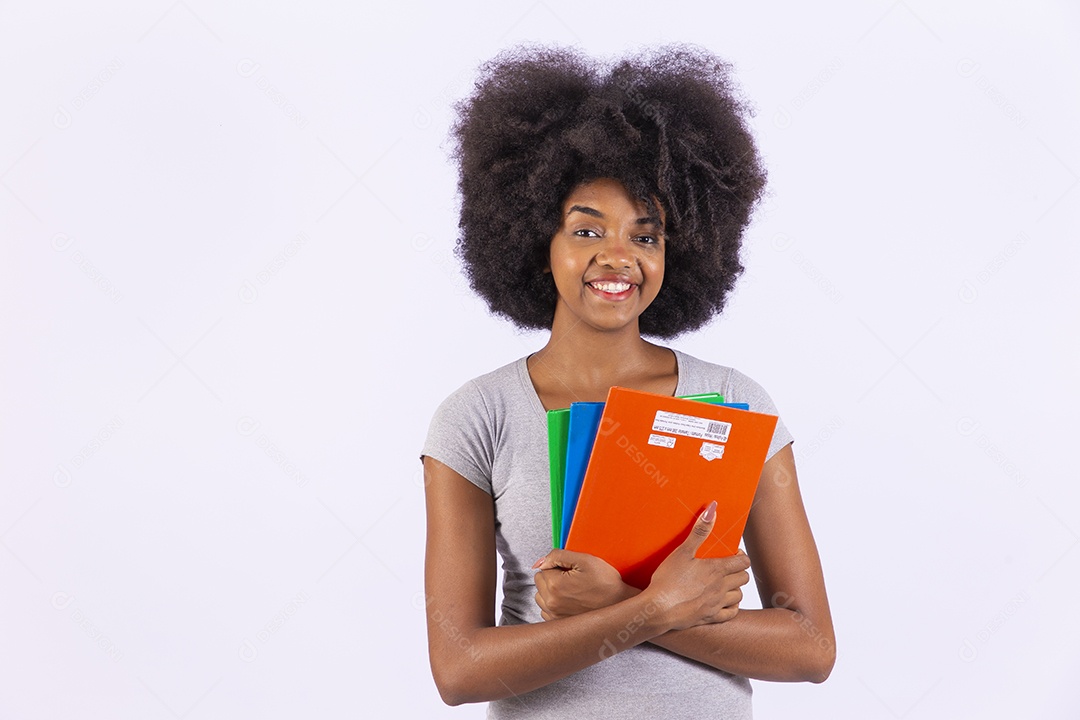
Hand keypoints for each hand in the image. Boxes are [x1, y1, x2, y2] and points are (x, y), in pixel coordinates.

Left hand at [532, 550, 637, 620]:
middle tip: (572, 579)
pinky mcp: (559, 624)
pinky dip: (553, 605)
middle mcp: (552, 603)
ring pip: (540, 596)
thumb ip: (557, 556)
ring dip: (550, 591)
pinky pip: (545, 610)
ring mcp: (554, 616)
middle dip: (551, 577)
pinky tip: (568, 601)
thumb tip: (540, 562)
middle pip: (539, 582)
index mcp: (555, 585)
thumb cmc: (606, 583)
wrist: (620, 605)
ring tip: (570, 590)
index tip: (571, 571)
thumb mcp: (585, 560)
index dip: (558, 566)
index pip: (543, 568)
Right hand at [642, 501, 751, 630]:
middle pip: (744, 578)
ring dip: (735, 588)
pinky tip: (723, 602)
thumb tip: (712, 510)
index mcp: (717, 569)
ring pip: (739, 595)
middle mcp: (722, 587)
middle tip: (727, 567)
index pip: (743, 561)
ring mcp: (717, 604)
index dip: (741, 556)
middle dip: (738, 570)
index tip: (732, 553)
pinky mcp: (711, 618)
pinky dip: (731, 607)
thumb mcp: (682, 551)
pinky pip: (731, 613)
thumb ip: (699, 531)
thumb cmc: (668, 579)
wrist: (659, 609)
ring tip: (725, 584)